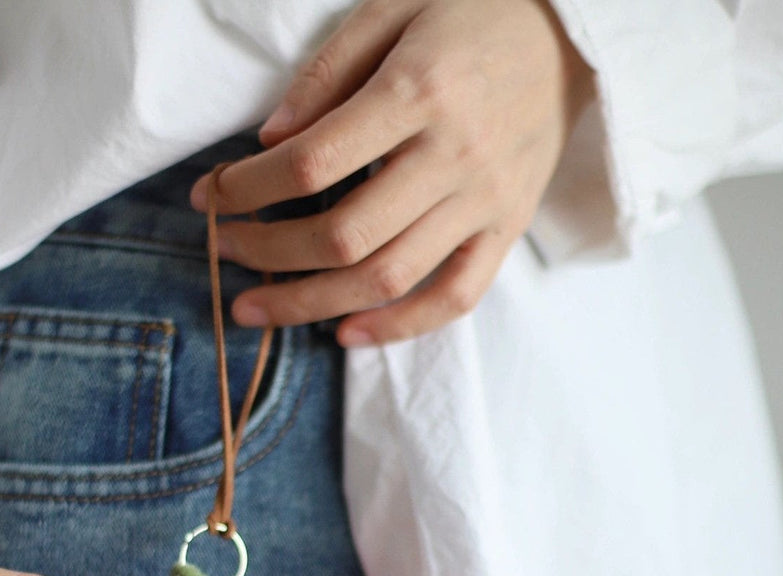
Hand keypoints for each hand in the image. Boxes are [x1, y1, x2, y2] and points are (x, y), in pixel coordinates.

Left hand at [191, 0, 592, 344]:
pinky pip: (453, 299)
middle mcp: (453, 157)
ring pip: (387, 278)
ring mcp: (484, 203)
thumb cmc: (474, 12)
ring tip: (258, 308)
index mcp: (418, 92)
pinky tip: (344, 335)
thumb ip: (328, 73)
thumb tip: (268, 142)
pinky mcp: (506, 231)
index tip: (209, 197)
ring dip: (311, 302)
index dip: (247, 189)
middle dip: (267, 252)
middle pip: (343, 235)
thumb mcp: (393, 8)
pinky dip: (398, 328)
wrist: (573, 34)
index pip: (311, 164)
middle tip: (222, 253)